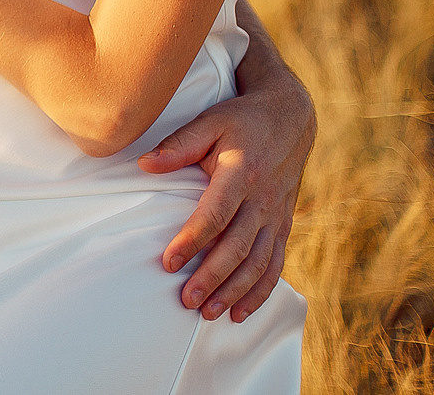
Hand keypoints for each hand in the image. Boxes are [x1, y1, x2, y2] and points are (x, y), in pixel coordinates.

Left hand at [139, 80, 315, 321]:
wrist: (290, 119)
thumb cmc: (240, 121)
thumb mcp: (209, 122)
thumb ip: (177, 145)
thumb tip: (144, 164)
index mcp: (241, 173)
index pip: (215, 214)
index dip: (192, 240)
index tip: (168, 262)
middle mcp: (262, 200)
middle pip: (237, 247)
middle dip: (212, 278)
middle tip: (186, 301)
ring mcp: (276, 216)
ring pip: (258, 263)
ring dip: (235, 292)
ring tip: (209, 313)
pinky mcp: (283, 226)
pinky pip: (275, 265)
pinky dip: (260, 292)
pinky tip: (241, 312)